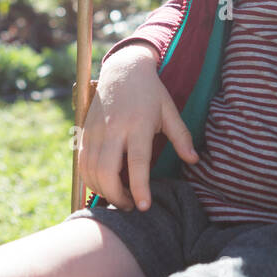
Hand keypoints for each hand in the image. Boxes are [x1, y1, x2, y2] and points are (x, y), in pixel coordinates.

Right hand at [79, 43, 198, 210]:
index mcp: (139, 124)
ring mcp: (96, 131)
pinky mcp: (84, 132)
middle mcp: (114, 129)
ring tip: (120, 198)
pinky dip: (90, 180)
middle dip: (117, 196)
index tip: (144, 207)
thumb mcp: (170, 110)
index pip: (137, 162)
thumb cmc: (151, 92)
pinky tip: (104, 185)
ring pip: (91, 171)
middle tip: (131, 206)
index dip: (140, 187)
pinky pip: (82, 164)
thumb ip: (181, 137)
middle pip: (107, 171)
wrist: (122, 69)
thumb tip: (194, 161)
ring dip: (102, 191)